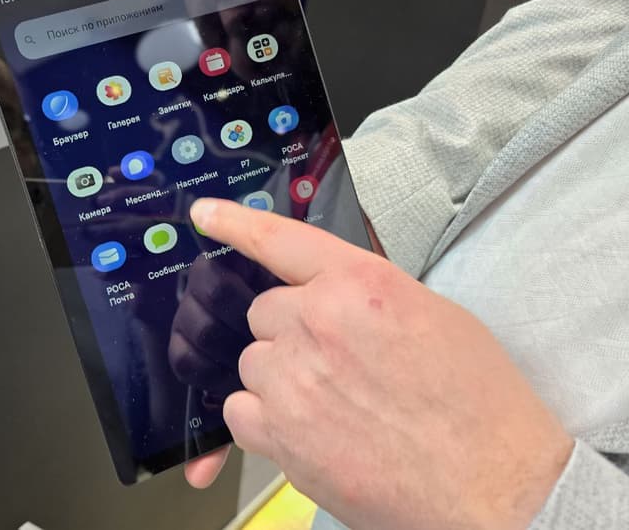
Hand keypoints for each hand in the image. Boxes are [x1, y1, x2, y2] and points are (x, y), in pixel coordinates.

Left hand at [185, 198, 572, 529]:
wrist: (497, 487)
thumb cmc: (478, 404)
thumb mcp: (433, 316)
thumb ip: (365, 294)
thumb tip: (324, 293)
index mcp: (360, 283)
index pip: (281, 240)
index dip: (236, 222)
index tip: (205, 214)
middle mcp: (319, 321)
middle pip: (265, 313)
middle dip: (291, 333)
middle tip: (336, 365)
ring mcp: (294, 378)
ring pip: (253, 362)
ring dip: (280, 379)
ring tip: (334, 406)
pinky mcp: (282, 433)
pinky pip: (240, 411)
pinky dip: (264, 420)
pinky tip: (308, 431)